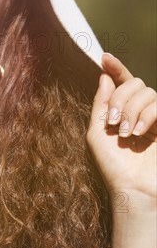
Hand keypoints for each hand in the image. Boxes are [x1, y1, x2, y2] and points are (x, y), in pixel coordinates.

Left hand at [86, 53, 156, 205]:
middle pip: (134, 83)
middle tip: (113, 121)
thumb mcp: (97, 132)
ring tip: (126, 132)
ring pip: (147, 92)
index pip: (121, 82)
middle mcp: (140, 110)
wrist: (133, 190)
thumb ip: (100, 104)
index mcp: (122, 110)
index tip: (105, 57)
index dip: (115, 67)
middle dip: (120, 98)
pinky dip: (146, 115)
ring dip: (132, 109)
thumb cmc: (113, 166)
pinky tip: (138, 133)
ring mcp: (155, 117)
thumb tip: (104, 76)